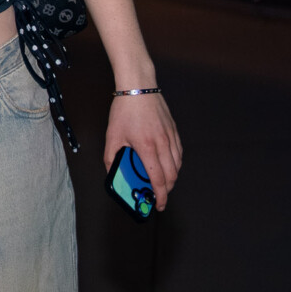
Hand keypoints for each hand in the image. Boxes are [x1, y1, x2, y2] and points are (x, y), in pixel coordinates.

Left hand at [104, 93, 180, 210]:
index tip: (159, 204)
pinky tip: (167, 165)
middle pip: (172, 175)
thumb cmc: (124, 110)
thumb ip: (111, 157)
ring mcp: (171, 137)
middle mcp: (163, 144)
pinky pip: (179, 153)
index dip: (160, 195)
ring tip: (162, 181)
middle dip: (167, 189)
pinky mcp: (174, 131)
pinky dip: (175, 163)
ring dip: (172, 177)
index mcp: (147, 147)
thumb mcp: (112, 136)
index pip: (158, 179)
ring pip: (177, 165)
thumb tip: (113, 173)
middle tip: (158, 195)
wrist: (138, 87)